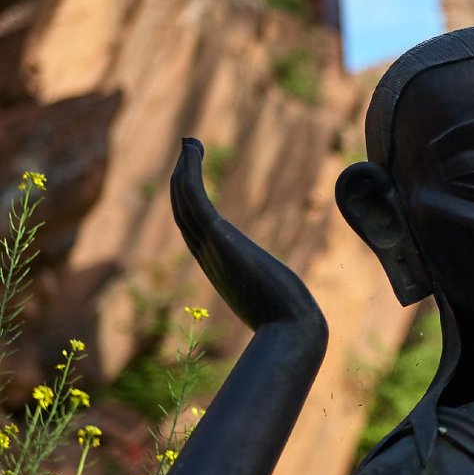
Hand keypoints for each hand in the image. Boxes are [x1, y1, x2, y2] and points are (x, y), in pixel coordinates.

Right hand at [170, 138, 326, 334]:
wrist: (290, 331)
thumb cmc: (291, 323)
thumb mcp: (277, 303)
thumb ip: (275, 297)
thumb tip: (291, 304)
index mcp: (219, 268)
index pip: (194, 230)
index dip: (188, 204)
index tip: (191, 182)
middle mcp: (208, 256)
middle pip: (183, 212)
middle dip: (181, 180)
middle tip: (187, 150)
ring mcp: (210, 248)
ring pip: (183, 202)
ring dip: (183, 170)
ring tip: (189, 143)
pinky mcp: (220, 239)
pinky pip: (194, 200)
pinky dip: (188, 174)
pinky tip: (191, 152)